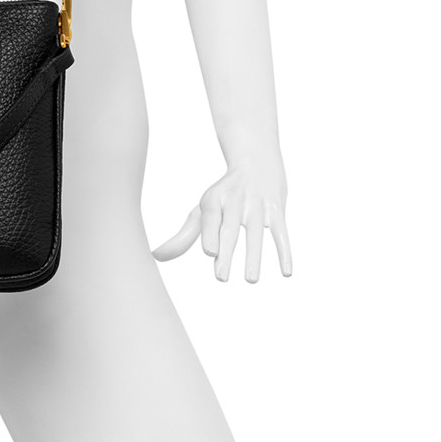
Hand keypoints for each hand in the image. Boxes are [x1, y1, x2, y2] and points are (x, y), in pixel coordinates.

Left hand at [152, 156, 291, 282]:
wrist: (256, 161)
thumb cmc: (225, 194)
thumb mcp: (204, 210)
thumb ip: (184, 236)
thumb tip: (154, 257)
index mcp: (214, 199)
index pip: (210, 216)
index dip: (210, 233)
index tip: (209, 253)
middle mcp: (235, 201)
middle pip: (231, 228)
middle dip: (227, 252)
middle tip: (221, 277)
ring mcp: (258, 205)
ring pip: (256, 234)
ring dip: (254, 256)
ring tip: (251, 279)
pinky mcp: (276, 211)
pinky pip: (281, 233)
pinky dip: (284, 252)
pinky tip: (286, 272)